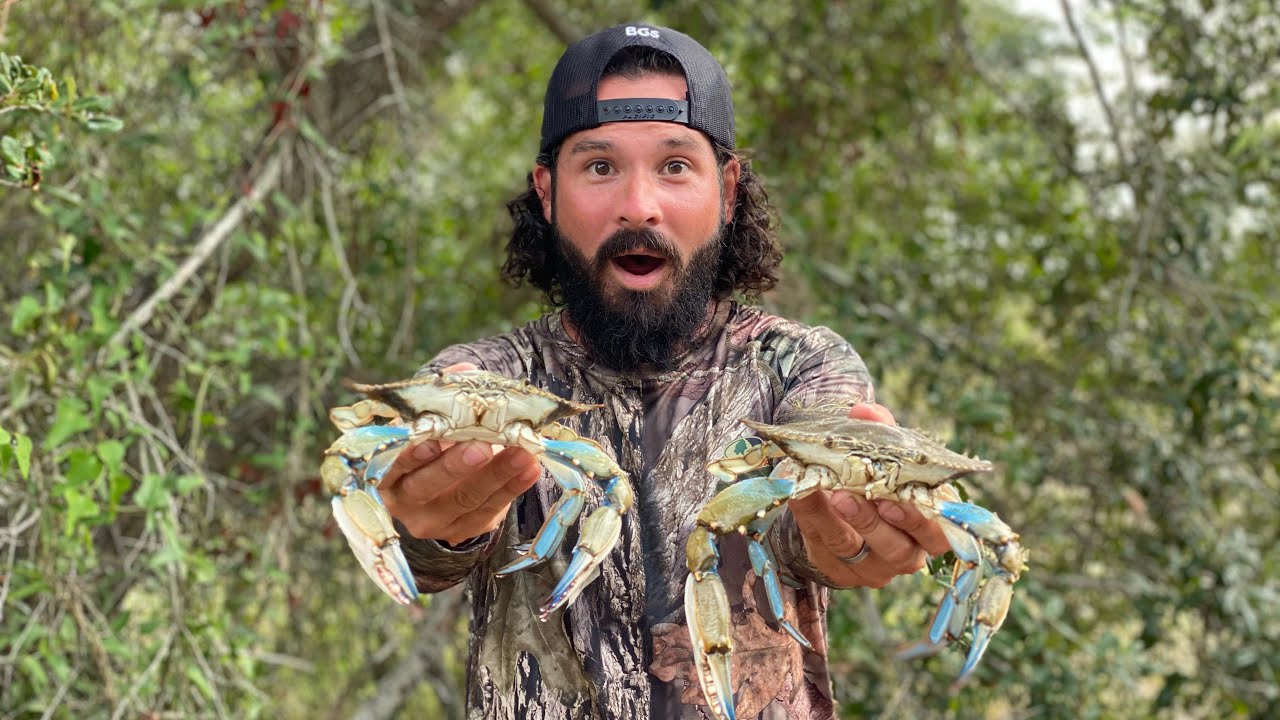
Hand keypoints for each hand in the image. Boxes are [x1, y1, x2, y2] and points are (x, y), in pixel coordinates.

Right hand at [378, 362, 541, 544]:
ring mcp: (434, 521)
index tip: (431, 440)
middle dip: (456, 467)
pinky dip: (512, 488)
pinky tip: (530, 469)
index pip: (393, 466)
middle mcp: (404, 502)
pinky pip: (489, 510)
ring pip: (466, 500)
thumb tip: (464, 371)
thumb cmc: (433, 441)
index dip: (410, 456)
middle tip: (482, 446)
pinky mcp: (463, 530)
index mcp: (386, 472)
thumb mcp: (429, 421)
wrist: (445, 483)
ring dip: (497, 475)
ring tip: (522, 454)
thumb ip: (443, 396)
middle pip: (427, 487)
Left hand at [786, 403, 951, 587]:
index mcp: (928, 528)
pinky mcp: (837, 570)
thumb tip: (865, 411)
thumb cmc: (878, 477)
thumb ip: (880, 431)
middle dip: (872, 522)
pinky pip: (822, 547)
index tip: (897, 498)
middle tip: (850, 495)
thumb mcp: (884, 454)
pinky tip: (800, 494)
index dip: (920, 521)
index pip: (937, 535)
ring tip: (828, 493)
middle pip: (896, 549)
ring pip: (854, 550)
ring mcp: (870, 567)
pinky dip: (810, 517)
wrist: (841, 503)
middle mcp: (905, 554)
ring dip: (837, 521)